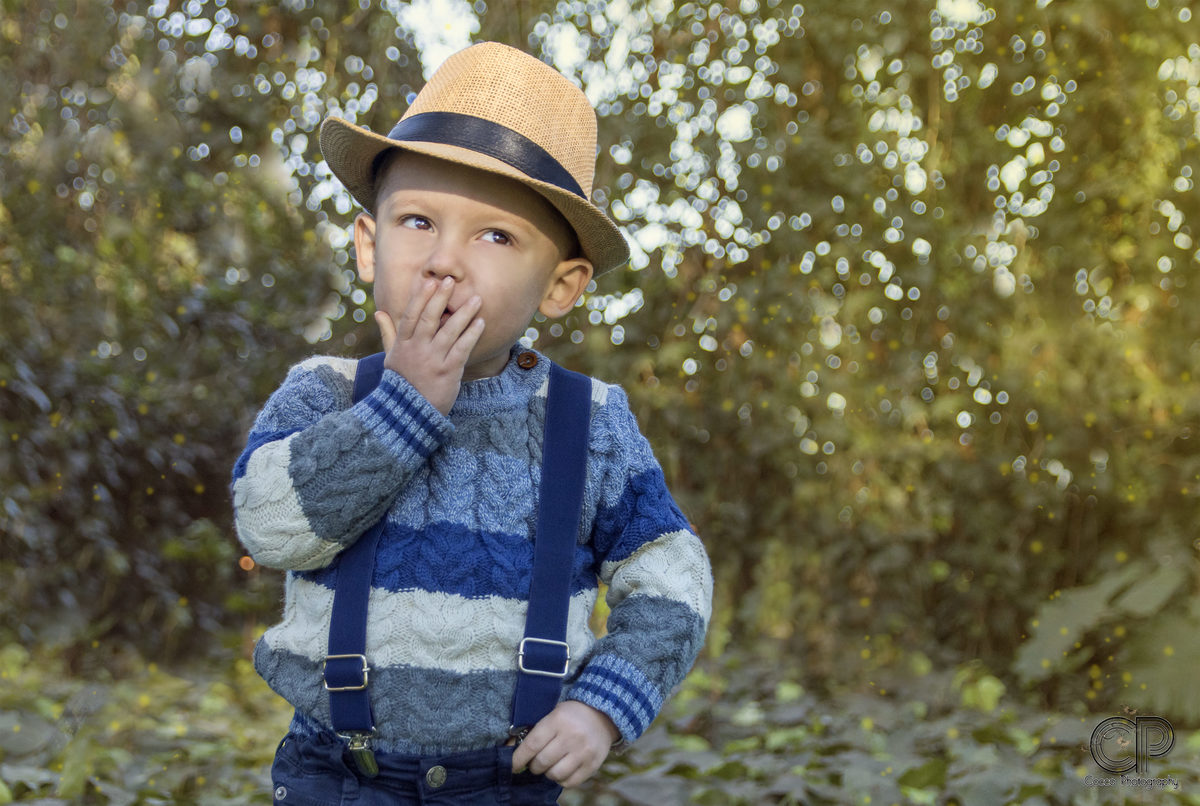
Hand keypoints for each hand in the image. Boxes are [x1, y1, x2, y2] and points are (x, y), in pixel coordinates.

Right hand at [375, 276, 483, 414]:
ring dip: (464, 314)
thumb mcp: (390, 358)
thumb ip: (389, 333)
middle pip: (429, 318)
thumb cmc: (401, 382)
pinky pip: (462, 349)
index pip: (411, 315)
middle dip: (441, 298)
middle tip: (451, 281)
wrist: (409, 413)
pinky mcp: (448, 372)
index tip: (430, 282)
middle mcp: (417, 349)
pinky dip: (471, 335)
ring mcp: (432, 360)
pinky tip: (481, 323)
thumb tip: (379, 312)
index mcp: (403, 344)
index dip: (421, 297)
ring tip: (476, 299)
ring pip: (449, 331)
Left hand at [511, 701, 619, 787]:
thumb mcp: (552, 714)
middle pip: (542, 761)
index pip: (532, 744)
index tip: (513, 765)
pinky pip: (570, 782)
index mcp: (558, 720)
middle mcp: (572, 736)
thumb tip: (509, 748)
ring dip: (547, 773)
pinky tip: (562, 770)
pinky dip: (561, 779)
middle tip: (536, 762)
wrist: (603, 715)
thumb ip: (534, 731)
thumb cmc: (571, 716)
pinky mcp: (593, 764)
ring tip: (550, 765)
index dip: (519, 758)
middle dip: (534, 766)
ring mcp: (584, 751)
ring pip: (555, 774)